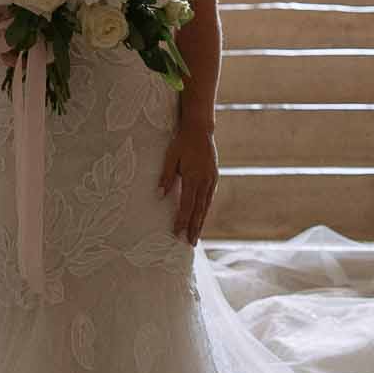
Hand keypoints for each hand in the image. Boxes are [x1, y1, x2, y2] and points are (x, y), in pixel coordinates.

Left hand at [159, 120, 218, 244]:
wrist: (200, 129)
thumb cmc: (182, 142)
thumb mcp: (171, 157)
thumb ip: (166, 176)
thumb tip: (160, 195)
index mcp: (193, 177)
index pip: (186, 205)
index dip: (182, 220)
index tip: (177, 233)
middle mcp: (204, 181)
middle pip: (199, 210)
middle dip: (194, 227)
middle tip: (190, 243)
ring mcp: (211, 180)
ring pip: (206, 205)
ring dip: (201, 221)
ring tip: (196, 235)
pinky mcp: (214, 177)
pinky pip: (209, 197)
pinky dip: (205, 209)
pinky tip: (202, 216)